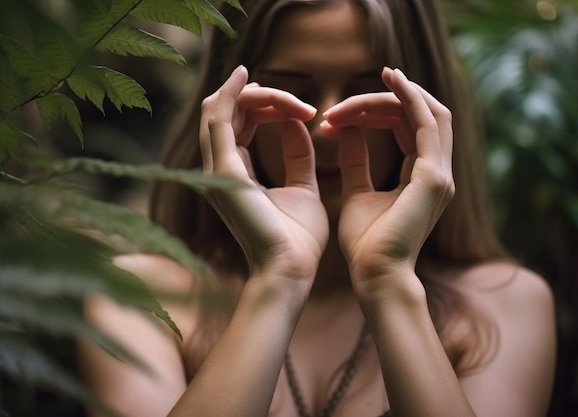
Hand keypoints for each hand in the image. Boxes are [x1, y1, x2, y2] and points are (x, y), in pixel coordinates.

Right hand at [200, 66, 328, 282]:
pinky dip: (230, 94)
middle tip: (299, 104)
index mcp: (234, 176)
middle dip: (263, 99)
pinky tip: (245, 77)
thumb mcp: (303, 187)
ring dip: (254, 95)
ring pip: (221, 111)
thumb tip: (297, 123)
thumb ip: (298, 155)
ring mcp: (215, 171)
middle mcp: (217, 171)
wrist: (291, 269)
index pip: (239, 125)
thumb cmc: (298, 239)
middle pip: (228, 114)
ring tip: (284, 95)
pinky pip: (219, 119)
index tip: (302, 108)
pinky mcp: (222, 171)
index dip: (265, 107)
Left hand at [323, 67, 454, 286]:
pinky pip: (426, 123)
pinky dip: (411, 99)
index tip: (340, 115)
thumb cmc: (365, 244)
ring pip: (429, 114)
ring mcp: (441, 175)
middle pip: (422, 116)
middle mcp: (439, 173)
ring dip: (400, 94)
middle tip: (349, 100)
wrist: (374, 275)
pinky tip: (391, 82)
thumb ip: (356, 161)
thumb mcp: (357, 192)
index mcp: (423, 177)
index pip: (410, 128)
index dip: (379, 113)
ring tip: (381, 75)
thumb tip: (345, 131)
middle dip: (387, 101)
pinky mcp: (433, 177)